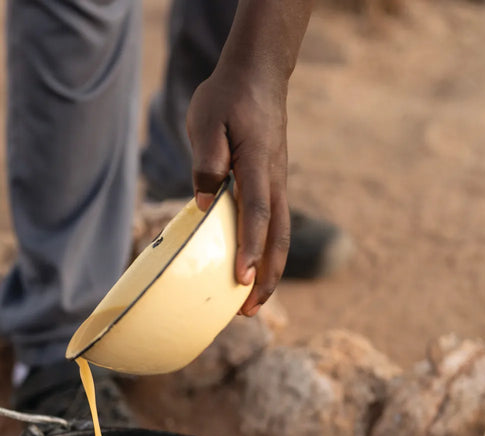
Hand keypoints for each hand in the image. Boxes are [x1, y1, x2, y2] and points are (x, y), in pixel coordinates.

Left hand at [186, 64, 290, 316]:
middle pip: (278, 236)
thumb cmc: (226, 98)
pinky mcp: (273, 184)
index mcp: (256, 163)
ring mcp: (278, 182)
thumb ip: (206, 159)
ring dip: (270, 271)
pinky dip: (269, 253)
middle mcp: (274, 177)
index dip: (249, 247)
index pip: (256, 212)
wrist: (257, 75)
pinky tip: (254, 272)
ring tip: (252, 305)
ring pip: (282, 235)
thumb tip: (203, 201)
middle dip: (266, 276)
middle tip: (249, 311)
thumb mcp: (205, 120)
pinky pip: (276, 225)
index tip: (241, 279)